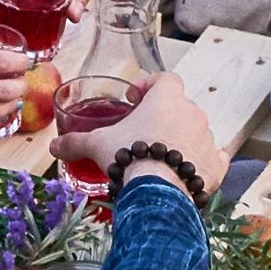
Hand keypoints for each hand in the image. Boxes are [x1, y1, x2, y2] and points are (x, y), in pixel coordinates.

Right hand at [67, 65, 230, 201]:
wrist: (158, 191)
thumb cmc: (129, 155)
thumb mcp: (96, 145)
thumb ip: (75, 142)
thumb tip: (53, 147)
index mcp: (167, 98)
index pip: (165, 79)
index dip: (150, 85)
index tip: (134, 99)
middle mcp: (193, 112)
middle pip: (180, 106)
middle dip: (163, 117)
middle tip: (143, 133)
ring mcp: (208, 139)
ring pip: (196, 132)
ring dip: (181, 140)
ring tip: (160, 158)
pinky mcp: (217, 165)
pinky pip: (214, 158)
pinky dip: (204, 162)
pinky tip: (189, 170)